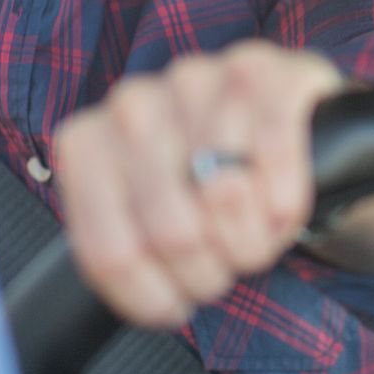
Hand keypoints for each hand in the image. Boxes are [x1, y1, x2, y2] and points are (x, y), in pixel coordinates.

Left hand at [53, 41, 340, 327]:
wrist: (274, 128)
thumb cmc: (201, 187)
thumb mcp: (148, 230)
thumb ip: (131, 256)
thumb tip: (170, 269)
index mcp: (88, 144)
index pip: (111, 255)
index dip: (155, 298)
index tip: (178, 305)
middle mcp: (133, 103)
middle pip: (172, 232)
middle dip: (210, 271)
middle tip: (225, 268)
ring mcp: (198, 78)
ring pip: (225, 192)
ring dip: (254, 238)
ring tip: (258, 236)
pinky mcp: (263, 68)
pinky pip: (275, 151)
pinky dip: (286, 197)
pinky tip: (284, 208)